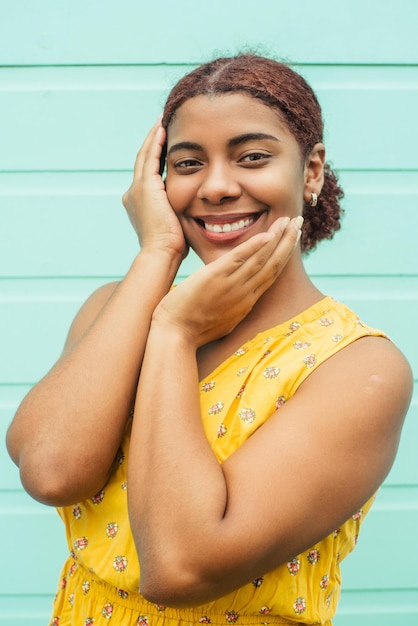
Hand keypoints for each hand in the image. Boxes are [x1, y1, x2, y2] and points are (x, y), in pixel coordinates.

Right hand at [122, 120, 187, 258]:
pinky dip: (155, 142)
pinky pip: (150, 157)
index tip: (165, 145)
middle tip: (161, 124)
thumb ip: (179, 214)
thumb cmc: (172, 249)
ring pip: (145, 155)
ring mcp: (136, 189)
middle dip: (153, 143)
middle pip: (143, 161)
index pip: (148, 174)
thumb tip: (196, 212)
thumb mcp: (175, 227)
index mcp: (138, 204)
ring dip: (154, 136)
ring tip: (162, 120)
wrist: (161, 254)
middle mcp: (133, 194)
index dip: (155, 158)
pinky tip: (163, 128)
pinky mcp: (144, 187)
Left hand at [152, 216, 301, 346]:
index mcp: (246, 303)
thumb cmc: (191, 329)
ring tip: (289, 220)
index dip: (284, 255)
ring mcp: (231, 286)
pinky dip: (255, 246)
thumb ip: (232, 306)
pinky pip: (240, 259)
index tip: (293, 238)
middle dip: (288, 242)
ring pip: (262, 259)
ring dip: (278, 238)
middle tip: (299, 222)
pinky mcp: (215, 278)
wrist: (175, 336)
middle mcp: (244, 294)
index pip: (271, 274)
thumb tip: (235, 299)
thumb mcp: (221, 320)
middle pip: (273, 265)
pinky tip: (267, 234)